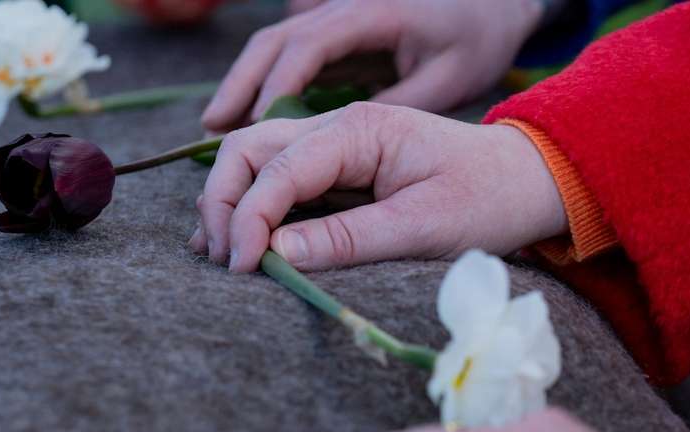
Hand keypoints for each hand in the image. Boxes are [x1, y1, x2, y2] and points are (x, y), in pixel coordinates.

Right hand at [190, 102, 566, 271]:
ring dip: (229, 202)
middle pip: (248, 149)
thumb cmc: (487, 200)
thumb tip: (276, 254)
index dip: (249, 218)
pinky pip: (278, 177)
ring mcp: (334, 143)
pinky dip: (251, 206)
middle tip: (221, 261)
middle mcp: (337, 125)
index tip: (242, 268)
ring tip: (216, 254)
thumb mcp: (424, 226)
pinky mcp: (337, 166)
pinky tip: (239, 241)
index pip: (277, 168)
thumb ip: (349, 238)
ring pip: (254, 159)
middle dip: (223, 202)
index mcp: (359, 130)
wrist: (527, 181)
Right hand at [201, 0, 546, 130]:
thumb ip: (396, 108)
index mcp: (369, 15)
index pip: (304, 52)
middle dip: (239, 88)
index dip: (272, 93)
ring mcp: (340, 19)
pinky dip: (264, 87)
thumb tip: (340, 158)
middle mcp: (344, 11)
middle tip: (210, 134)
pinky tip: (251, 123)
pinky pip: (290, 58)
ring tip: (213, 131)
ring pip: (273, 48)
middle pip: (272, 45)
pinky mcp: (342, 35)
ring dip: (242, 87)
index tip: (252, 133)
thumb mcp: (448, 80)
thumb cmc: (478, 39)